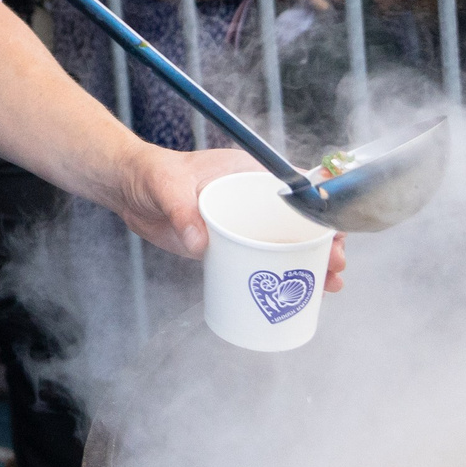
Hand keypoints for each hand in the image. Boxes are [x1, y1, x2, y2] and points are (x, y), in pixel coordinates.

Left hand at [109, 145, 347, 288]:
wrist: (128, 190)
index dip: (321, 207)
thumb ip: (183, 212)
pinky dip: (283, 275)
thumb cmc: (151, 175)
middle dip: (324, 242)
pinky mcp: (230, 243)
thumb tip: (200, 243)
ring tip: (330, 285)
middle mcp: (252, 197)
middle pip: (299, 219)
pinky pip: (264, 259)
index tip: (336, 230)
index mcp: (247, 172)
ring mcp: (243, 222)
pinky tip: (302, 293)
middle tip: (336, 266)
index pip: (297, 185)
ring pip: (287, 242)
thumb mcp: (167, 188)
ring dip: (311, 263)